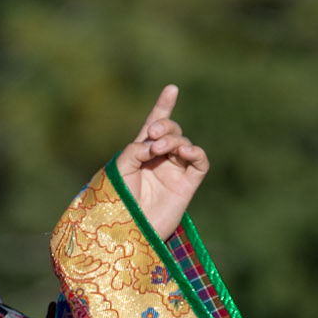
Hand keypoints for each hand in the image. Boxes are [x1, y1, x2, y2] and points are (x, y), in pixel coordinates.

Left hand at [115, 84, 209, 240]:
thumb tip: (157, 142)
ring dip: (173, 141)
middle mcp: (160, 159)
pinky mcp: (188, 184)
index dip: (163, 106)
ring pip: (184, 143)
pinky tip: (186, 152)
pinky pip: (199, 162)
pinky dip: (196, 153)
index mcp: (142, 152)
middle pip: (170, 131)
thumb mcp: (120, 168)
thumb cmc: (118, 200)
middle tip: (152, 137)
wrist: (128, 229)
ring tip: (159, 149)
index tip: (172, 88)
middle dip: (163, 127)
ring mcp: (175, 171)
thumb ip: (136, 148)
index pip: (154, 124)